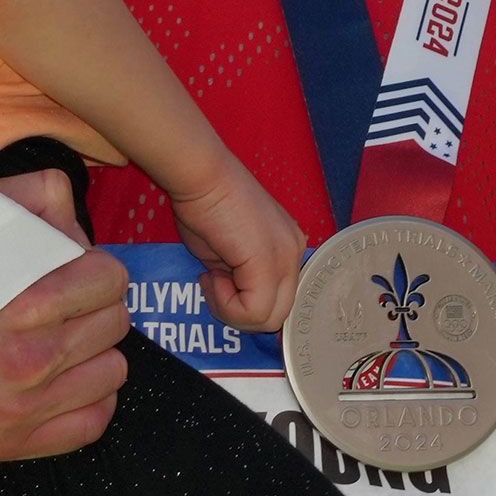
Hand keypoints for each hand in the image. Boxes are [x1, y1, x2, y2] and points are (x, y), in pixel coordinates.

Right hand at [0, 169, 130, 460]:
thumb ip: (33, 198)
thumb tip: (76, 218)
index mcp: (22, 301)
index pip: (110, 279)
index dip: (95, 269)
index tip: (74, 271)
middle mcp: (29, 360)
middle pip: (114, 323)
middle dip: (94, 307)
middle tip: (64, 306)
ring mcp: (23, 410)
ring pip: (112, 371)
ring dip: (92, 354)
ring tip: (59, 343)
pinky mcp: (14, 445)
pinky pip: (93, 421)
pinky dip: (86, 399)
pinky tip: (59, 381)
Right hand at [169, 157, 302, 331]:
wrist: (200, 177)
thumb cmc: (206, 204)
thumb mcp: (227, 253)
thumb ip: (239, 277)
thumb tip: (235, 300)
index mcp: (288, 248)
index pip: (278, 300)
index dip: (245, 306)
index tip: (218, 284)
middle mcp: (294, 253)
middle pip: (278, 314)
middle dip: (240, 314)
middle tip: (214, 287)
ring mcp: (285, 258)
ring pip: (268, 318)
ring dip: (231, 310)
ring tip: (212, 279)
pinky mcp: (268, 263)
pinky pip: (253, 310)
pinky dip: (226, 305)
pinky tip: (211, 277)